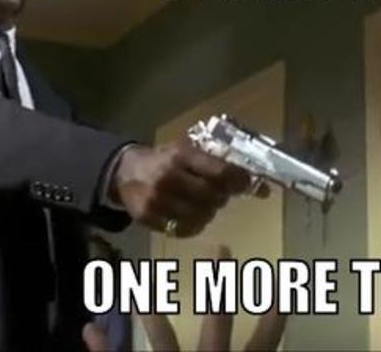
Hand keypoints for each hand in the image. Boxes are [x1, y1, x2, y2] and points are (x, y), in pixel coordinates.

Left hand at [83, 245, 286, 351]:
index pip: (263, 345)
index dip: (274, 319)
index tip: (281, 290)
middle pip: (216, 327)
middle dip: (217, 287)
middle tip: (218, 249)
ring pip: (163, 342)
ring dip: (152, 310)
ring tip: (141, 279)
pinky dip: (102, 349)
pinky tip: (88, 328)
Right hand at [110, 141, 250, 236]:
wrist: (125, 172)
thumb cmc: (164, 159)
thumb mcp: (186, 150)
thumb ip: (216, 162)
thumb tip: (255, 182)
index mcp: (180, 155)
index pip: (219, 172)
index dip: (239, 180)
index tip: (247, 184)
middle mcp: (168, 177)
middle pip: (211, 196)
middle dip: (222, 197)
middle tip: (222, 194)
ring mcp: (157, 200)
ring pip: (199, 216)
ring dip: (209, 211)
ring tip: (205, 203)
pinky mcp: (148, 218)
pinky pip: (183, 229)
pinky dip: (194, 225)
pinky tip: (192, 215)